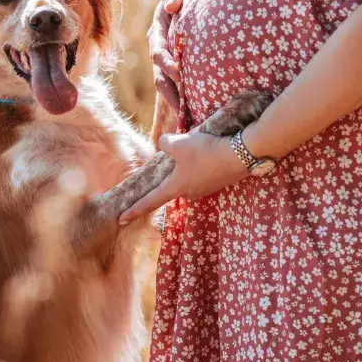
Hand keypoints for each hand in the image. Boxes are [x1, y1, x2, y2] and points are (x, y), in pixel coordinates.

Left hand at [118, 131, 246, 223]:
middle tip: (180, 153)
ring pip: (189, 176)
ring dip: (189, 164)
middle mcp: (190, 193)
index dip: (134, 209)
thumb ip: (166, 144)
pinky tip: (209, 150)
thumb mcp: (180, 143)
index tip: (121, 218)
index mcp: (176, 188)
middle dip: (172, 171)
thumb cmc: (205, 152)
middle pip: (172, 184)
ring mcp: (205, 189)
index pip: (150, 201)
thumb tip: (165, 145)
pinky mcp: (217, 182)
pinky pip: (202, 173)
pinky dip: (201, 163)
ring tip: (199, 146)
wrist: (240, 155)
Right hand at [147, 0, 186, 109]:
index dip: (166, 63)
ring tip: (186, 117)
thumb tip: (173, 4)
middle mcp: (160, 51)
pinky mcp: (177, 68)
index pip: (159, 52)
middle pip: (160, 76)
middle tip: (181, 105)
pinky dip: (184, 98)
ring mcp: (168, 62)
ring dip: (175, 100)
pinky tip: (195, 111)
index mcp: (157, 34)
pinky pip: (178, 86)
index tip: (178, 72)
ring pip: (167, 85)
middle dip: (170, 91)